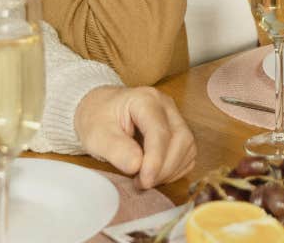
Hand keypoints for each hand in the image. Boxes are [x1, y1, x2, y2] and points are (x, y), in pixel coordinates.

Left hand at [73, 85, 195, 187]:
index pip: (160, 131)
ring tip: (144, 179)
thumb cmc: (97, 119)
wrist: (99, 109)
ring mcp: (174, 117)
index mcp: (145, 100)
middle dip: (164, 167)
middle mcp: (166, 106)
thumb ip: (116, 149)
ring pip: (187, 146)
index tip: (144, 182)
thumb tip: (137, 166)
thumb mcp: (96, 135)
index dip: (155, 160)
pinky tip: (155, 174)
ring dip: (170, 170)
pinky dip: (175, 169)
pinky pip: (187, 154)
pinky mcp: (177, 131)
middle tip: (141, 183)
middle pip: (181, 138)